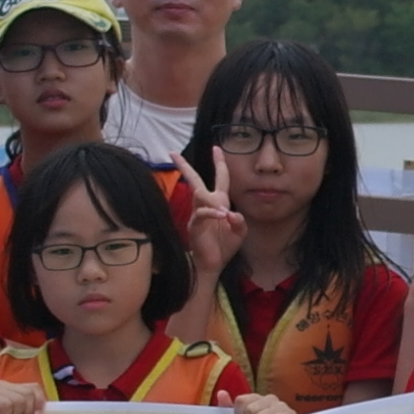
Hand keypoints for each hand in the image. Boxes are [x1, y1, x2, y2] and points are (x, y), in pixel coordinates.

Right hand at [185, 154, 246, 281]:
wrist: (213, 264)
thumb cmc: (224, 246)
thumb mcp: (239, 232)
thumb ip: (240, 221)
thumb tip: (232, 214)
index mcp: (219, 202)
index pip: (220, 178)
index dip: (219, 163)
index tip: (216, 148)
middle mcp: (206, 205)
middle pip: (195, 180)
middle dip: (185, 167)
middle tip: (174, 154)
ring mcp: (198, 214)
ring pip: (199, 195)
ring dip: (213, 201)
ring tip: (224, 213)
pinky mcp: (194, 225)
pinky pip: (202, 213)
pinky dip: (212, 213)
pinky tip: (222, 217)